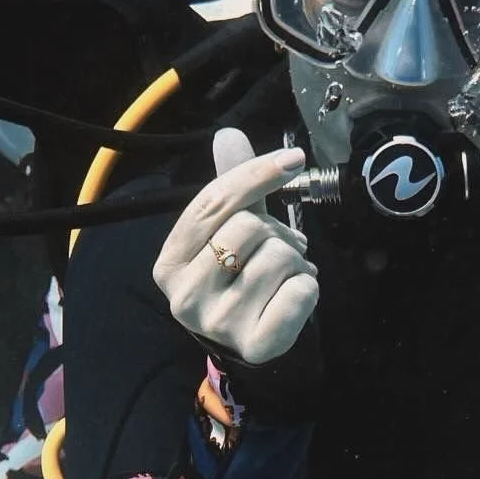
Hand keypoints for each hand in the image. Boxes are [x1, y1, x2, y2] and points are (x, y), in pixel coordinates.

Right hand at [152, 128, 319, 364]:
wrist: (249, 342)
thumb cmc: (236, 278)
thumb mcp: (228, 231)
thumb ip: (231, 188)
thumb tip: (229, 134)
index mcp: (170, 262)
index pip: (212, 203)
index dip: (255, 174)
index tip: (293, 159)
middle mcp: (185, 296)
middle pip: (249, 226)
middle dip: (276, 231)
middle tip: (278, 250)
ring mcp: (219, 323)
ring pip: (279, 256)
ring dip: (296, 260)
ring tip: (285, 276)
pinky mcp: (257, 344)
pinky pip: (301, 291)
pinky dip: (309, 287)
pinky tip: (292, 298)